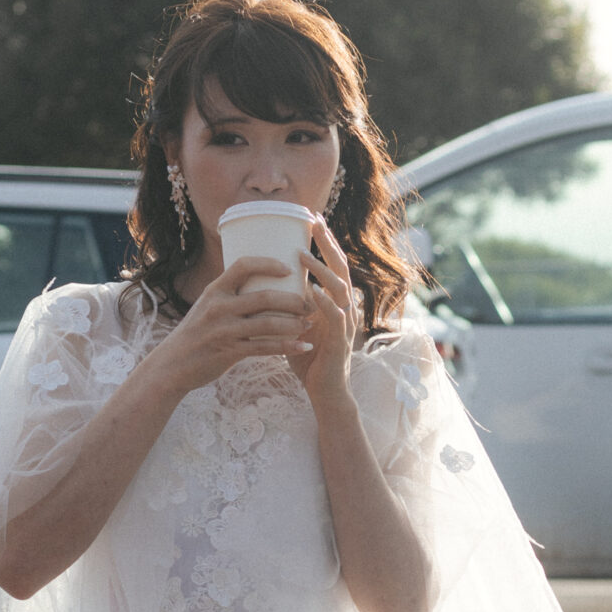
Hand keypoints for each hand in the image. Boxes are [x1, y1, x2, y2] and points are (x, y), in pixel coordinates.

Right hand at [154, 256, 309, 392]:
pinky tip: (303, 346)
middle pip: (264, 296)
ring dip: (294, 323)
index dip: (268, 263)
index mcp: (215, 290)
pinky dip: (288, 346)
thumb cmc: (196, 334)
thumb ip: (230, 296)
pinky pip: (265, 348)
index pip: (243, 265)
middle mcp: (219, 307)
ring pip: (268, 323)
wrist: (172, 366)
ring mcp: (224, 330)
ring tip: (309, 324)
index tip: (289, 268)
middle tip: (310, 304)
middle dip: (293, 299)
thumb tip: (260, 284)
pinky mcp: (230, 352)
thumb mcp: (207, 307)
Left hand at [291, 217, 357, 413]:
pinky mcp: (340, 342)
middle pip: (341, 268)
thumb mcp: (298, 323)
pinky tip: (312, 290)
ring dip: (321, 271)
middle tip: (315, 221)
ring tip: (303, 255)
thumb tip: (267, 282)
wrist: (324, 392)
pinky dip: (324, 302)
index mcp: (335, 302)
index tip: (312, 219)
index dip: (325, 242)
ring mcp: (345, 324)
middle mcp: (345, 308)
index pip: (333, 264)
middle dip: (328, 244)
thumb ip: (291, 303)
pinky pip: (335, 317)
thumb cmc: (309, 358)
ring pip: (339, 289)